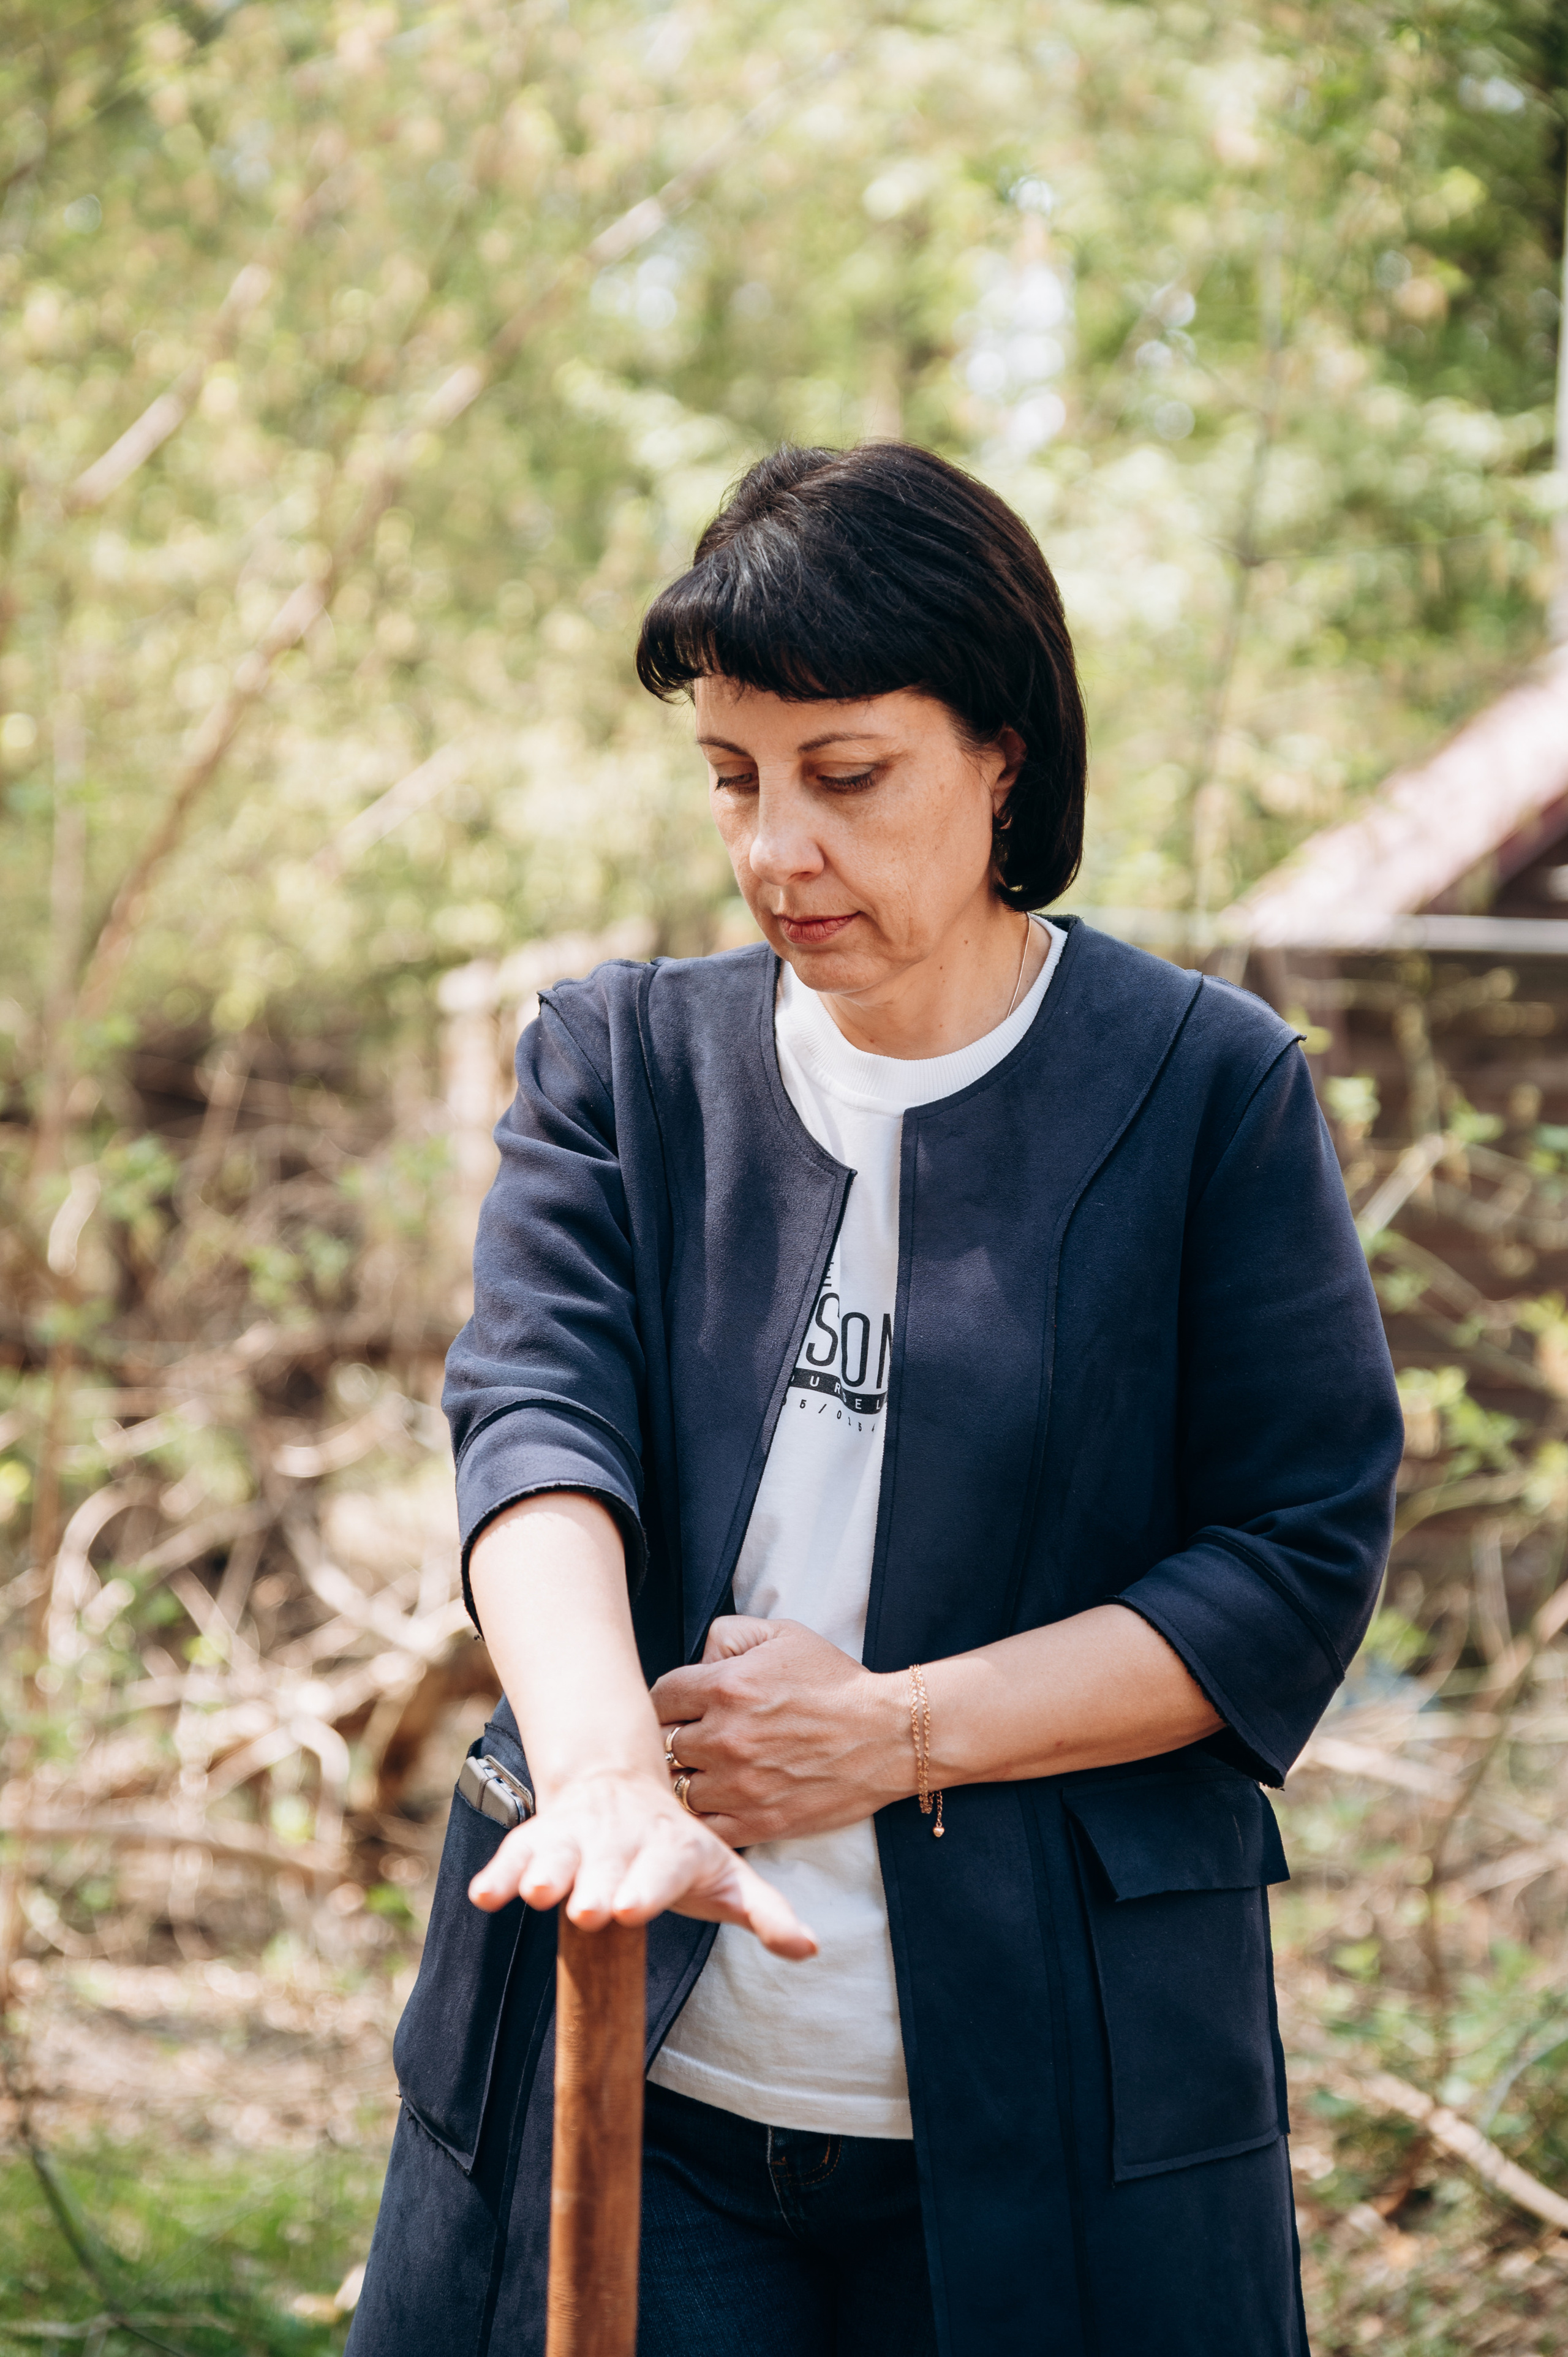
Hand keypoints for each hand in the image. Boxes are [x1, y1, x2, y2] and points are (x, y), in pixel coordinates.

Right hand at [468, 1765, 816, 1957]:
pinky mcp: (541, 1839)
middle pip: (607, 1865)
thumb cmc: (680, 1851)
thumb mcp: (726, 1876)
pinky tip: (484, 1896)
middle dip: (597, 1886)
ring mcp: (578, 1837)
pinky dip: (500, 1872)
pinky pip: (516, 1853)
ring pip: (559, 1853)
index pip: (662, 1868)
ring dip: (546, 1871)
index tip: (631, 1909)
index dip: (646, 1886)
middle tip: (587, 1910)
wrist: (624, 1787)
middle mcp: (622, 1839)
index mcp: (673, 1849)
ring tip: (537, 1893)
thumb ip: (764, 1912)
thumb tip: (809, 1948)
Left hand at [649, 1617, 907, 1846]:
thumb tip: (696, 1660)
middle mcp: (725, 1737)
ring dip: (687, 1777)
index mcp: (726, 1686)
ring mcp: (739, 1785)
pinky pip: (703, 1827)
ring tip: (706, 1770)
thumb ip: (727, 1634)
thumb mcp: (782, 1634)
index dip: (669, 1701)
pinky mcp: (757, 1823)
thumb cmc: (834, 1683)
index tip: (682, 1707)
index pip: (660, 1696)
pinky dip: (703, 1816)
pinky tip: (717, 1801)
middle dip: (674, 1738)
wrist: (888, 1734)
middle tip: (692, 1738)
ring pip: (677, 1788)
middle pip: (662, 1744)